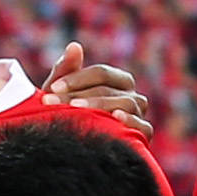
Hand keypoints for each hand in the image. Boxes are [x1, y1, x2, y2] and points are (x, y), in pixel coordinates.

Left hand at [38, 39, 152, 139]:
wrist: (75, 150)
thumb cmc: (68, 116)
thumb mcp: (62, 93)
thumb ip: (66, 69)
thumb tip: (74, 45)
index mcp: (118, 81)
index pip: (102, 73)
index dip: (77, 78)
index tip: (52, 88)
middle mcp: (132, 95)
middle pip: (109, 89)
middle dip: (79, 94)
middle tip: (53, 102)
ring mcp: (139, 114)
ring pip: (124, 103)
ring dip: (98, 105)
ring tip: (75, 110)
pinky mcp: (143, 134)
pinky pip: (142, 125)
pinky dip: (130, 121)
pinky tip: (114, 118)